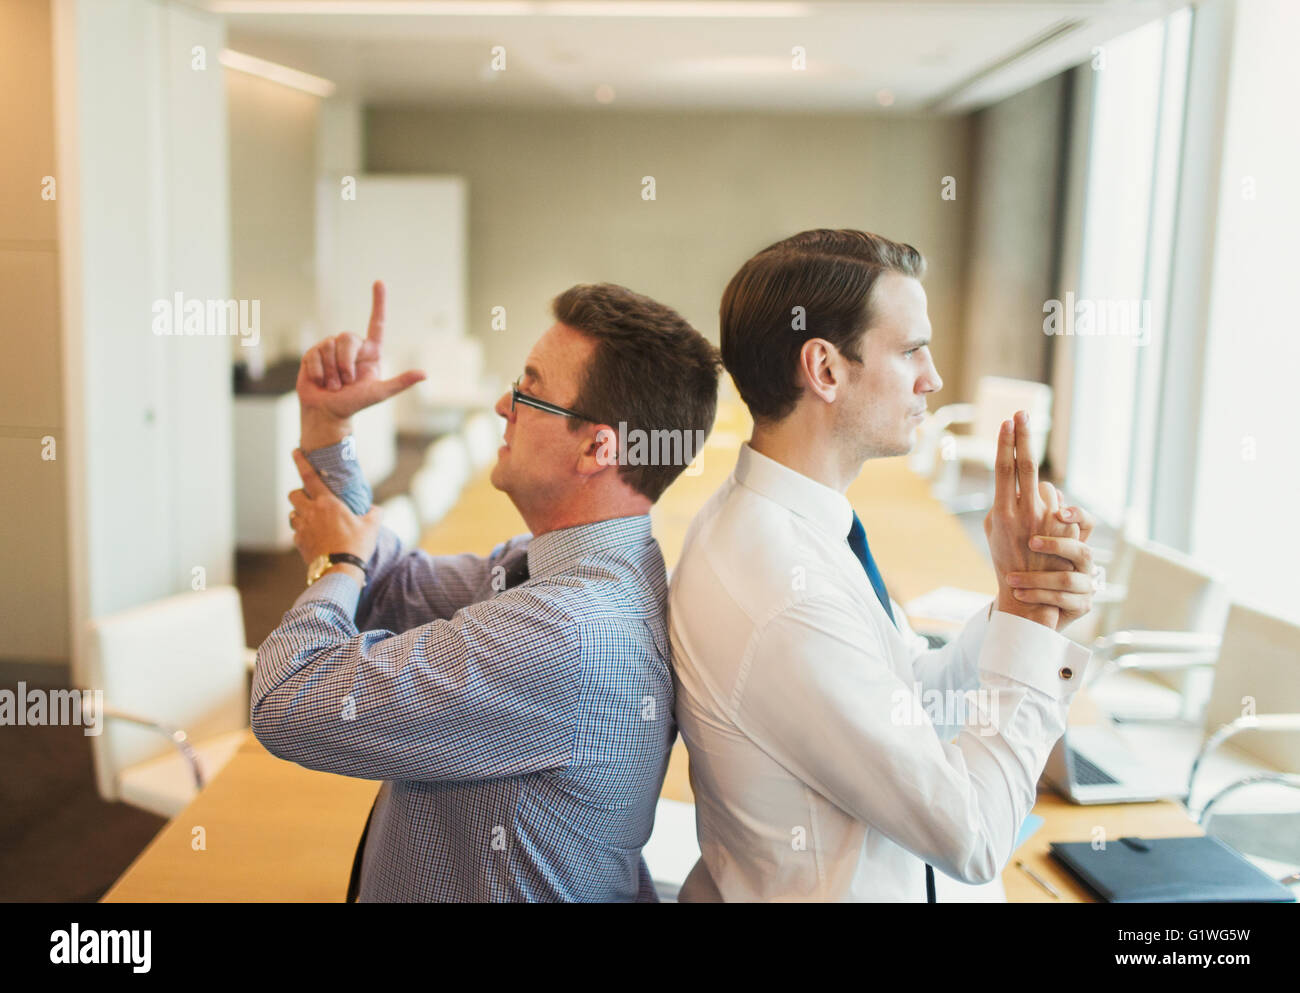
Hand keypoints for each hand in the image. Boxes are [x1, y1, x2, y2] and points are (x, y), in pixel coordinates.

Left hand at [287, 449, 381, 565]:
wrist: (340, 570)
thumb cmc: (356, 545)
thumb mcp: (372, 526)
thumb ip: (374, 513)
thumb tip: (377, 510)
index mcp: (327, 503)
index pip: (309, 476)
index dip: (301, 462)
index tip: (295, 451)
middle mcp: (310, 512)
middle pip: (294, 495)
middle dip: (300, 494)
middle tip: (311, 499)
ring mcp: (302, 528)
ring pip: (292, 514)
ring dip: (299, 513)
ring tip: (312, 519)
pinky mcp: (299, 543)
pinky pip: (296, 532)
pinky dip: (302, 532)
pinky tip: (314, 537)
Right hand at [298, 281, 425, 446]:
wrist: (326, 413)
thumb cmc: (354, 405)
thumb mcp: (379, 393)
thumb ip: (400, 383)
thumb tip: (425, 374)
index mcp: (370, 353)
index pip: (376, 323)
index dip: (378, 303)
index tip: (379, 282)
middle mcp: (352, 348)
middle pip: (347, 338)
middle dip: (345, 363)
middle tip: (346, 383)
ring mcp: (331, 349)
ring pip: (329, 346)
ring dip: (331, 371)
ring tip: (333, 385)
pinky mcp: (313, 354)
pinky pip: (314, 354)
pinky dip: (317, 372)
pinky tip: (320, 382)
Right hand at [983, 411, 1076, 628]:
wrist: (1030, 594)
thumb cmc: (1006, 561)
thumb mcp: (993, 532)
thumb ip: (1000, 504)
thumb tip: (1010, 483)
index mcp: (1001, 512)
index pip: (1004, 469)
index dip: (1007, 443)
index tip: (1008, 421)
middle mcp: (1024, 513)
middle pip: (1025, 465)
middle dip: (1023, 436)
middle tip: (1022, 414)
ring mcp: (1047, 520)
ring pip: (1047, 488)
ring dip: (1040, 498)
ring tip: (1034, 524)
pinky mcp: (1066, 528)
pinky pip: (1061, 507)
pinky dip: (1054, 514)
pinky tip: (1048, 535)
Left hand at [1004, 494, 1097, 631]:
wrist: (1030, 604)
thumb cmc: (1026, 567)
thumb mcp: (1021, 541)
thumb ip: (1023, 519)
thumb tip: (1018, 492)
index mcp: (1074, 542)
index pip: (1087, 523)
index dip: (1078, 515)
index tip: (1059, 512)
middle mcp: (1084, 563)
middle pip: (1083, 550)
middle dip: (1056, 545)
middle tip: (1031, 542)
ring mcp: (1086, 585)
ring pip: (1068, 579)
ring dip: (1037, 578)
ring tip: (1012, 579)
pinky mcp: (1082, 605)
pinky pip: (1063, 600)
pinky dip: (1037, 595)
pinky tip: (1018, 593)